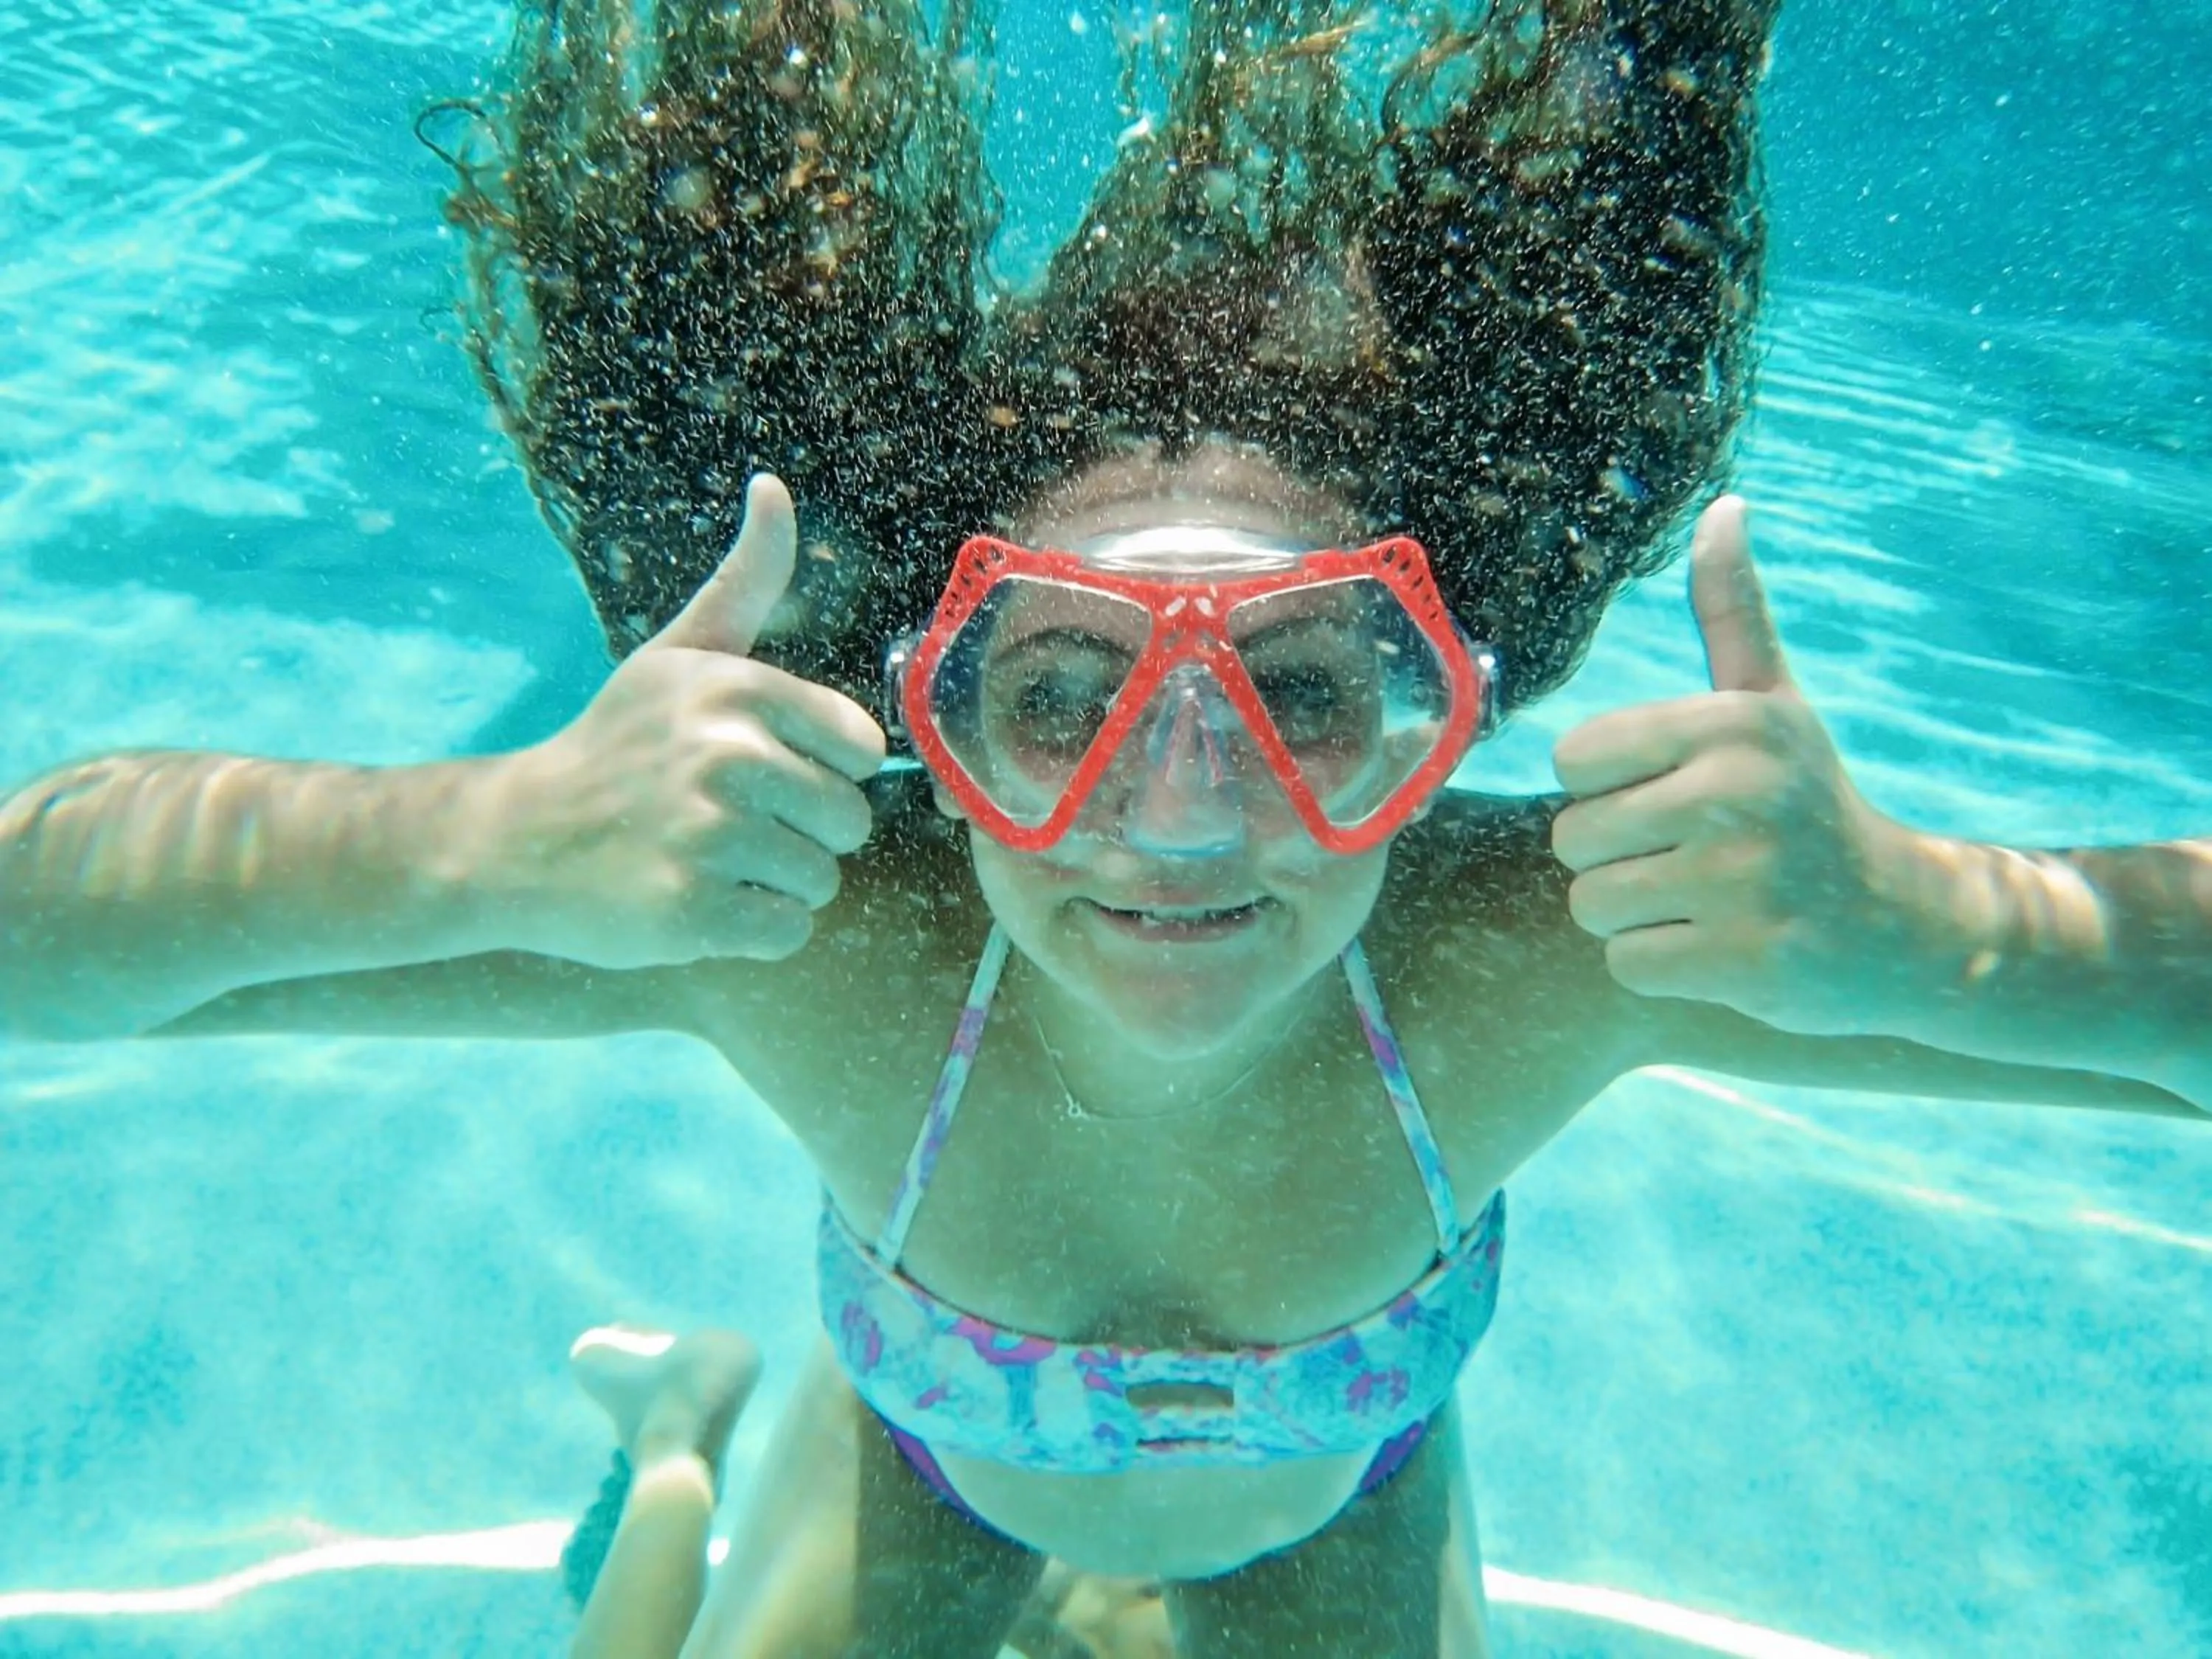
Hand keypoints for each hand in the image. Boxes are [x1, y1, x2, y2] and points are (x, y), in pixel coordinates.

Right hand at [477, 475, 885, 968]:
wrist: (511, 839)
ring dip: (774, 884)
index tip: (757, 770)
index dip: (820, 770)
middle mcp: (730, 756)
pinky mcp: (693, 910)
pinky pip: (787, 932)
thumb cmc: (614, 746)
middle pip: (849, 822)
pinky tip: (697, 901)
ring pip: (821, 881)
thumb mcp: (677, 653)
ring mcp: (711, 836)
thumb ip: (746, 580)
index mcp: (741, 690)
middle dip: (799, 833)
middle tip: (721, 823)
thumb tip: (774, 487)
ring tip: (704, 859)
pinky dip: (752, 931)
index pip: (864, 752)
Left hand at [1549, 495, 1937, 1034]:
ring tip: (1705, 899)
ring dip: (1633, 913)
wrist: (1906, 925)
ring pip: (1592, 904)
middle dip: (1616, 856)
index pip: (1573, 759)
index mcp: (1732, 727)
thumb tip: (1726, 504)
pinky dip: (1661, 963)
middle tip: (1692, 856)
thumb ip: (1733, 611)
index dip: (1605, 787)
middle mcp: (1738, 797)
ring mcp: (1744, 884)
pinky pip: (1628, 962)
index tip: (1670, 793)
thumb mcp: (1775, 702)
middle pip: (1573, 838)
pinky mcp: (1746, 962)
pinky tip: (1720, 944)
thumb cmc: (1809, 803)